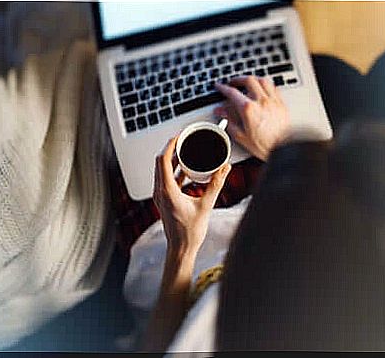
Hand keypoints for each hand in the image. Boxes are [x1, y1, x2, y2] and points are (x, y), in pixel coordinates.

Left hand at [153, 137, 230, 255]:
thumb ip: (216, 184)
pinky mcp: (164, 200)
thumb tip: (225, 168)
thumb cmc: (190, 232)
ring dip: (172, 159)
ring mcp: (160, 196)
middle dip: (171, 148)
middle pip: (160, 162)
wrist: (181, 248)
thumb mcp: (206, 205)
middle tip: (183, 139)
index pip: (163, 160)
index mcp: (167, 191)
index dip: (170, 145)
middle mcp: (160, 192)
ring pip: (162, 170)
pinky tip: (185, 169)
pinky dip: (174, 171)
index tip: (179, 136)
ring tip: (184, 150)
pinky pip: (165, 179)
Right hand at [214, 76, 291, 160]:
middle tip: (233, 82)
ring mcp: (273, 101)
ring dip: (253, 79)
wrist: (283, 148)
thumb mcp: (241, 135)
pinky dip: (266, 85)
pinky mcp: (281, 104)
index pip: (232, 92)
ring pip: (263, 80)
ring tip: (248, 82)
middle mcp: (261, 101)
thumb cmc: (264, 145)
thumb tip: (221, 112)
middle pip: (249, 80)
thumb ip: (229, 120)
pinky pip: (273, 87)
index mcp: (249, 109)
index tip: (219, 87)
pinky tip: (264, 88)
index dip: (223, 88)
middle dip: (238, 79)